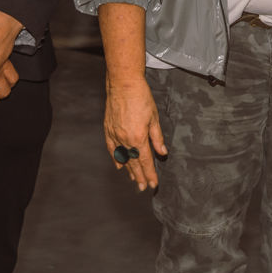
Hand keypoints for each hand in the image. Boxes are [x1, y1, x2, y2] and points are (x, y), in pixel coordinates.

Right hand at [104, 74, 167, 191]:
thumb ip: (157, 138)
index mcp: (138, 138)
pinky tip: (119, 166)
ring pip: (122, 158)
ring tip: (134, 180)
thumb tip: (162, 153)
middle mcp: (125, 140)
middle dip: (139, 176)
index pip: (145, 161)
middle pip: (133, 163)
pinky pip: (112, 149)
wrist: (123, 84)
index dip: (150, 174)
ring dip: (128, 170)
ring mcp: (115, 135)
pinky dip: (116, 158)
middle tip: (143, 188)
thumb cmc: (141, 98)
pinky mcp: (108, 130)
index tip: (153, 184)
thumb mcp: (154, 118)